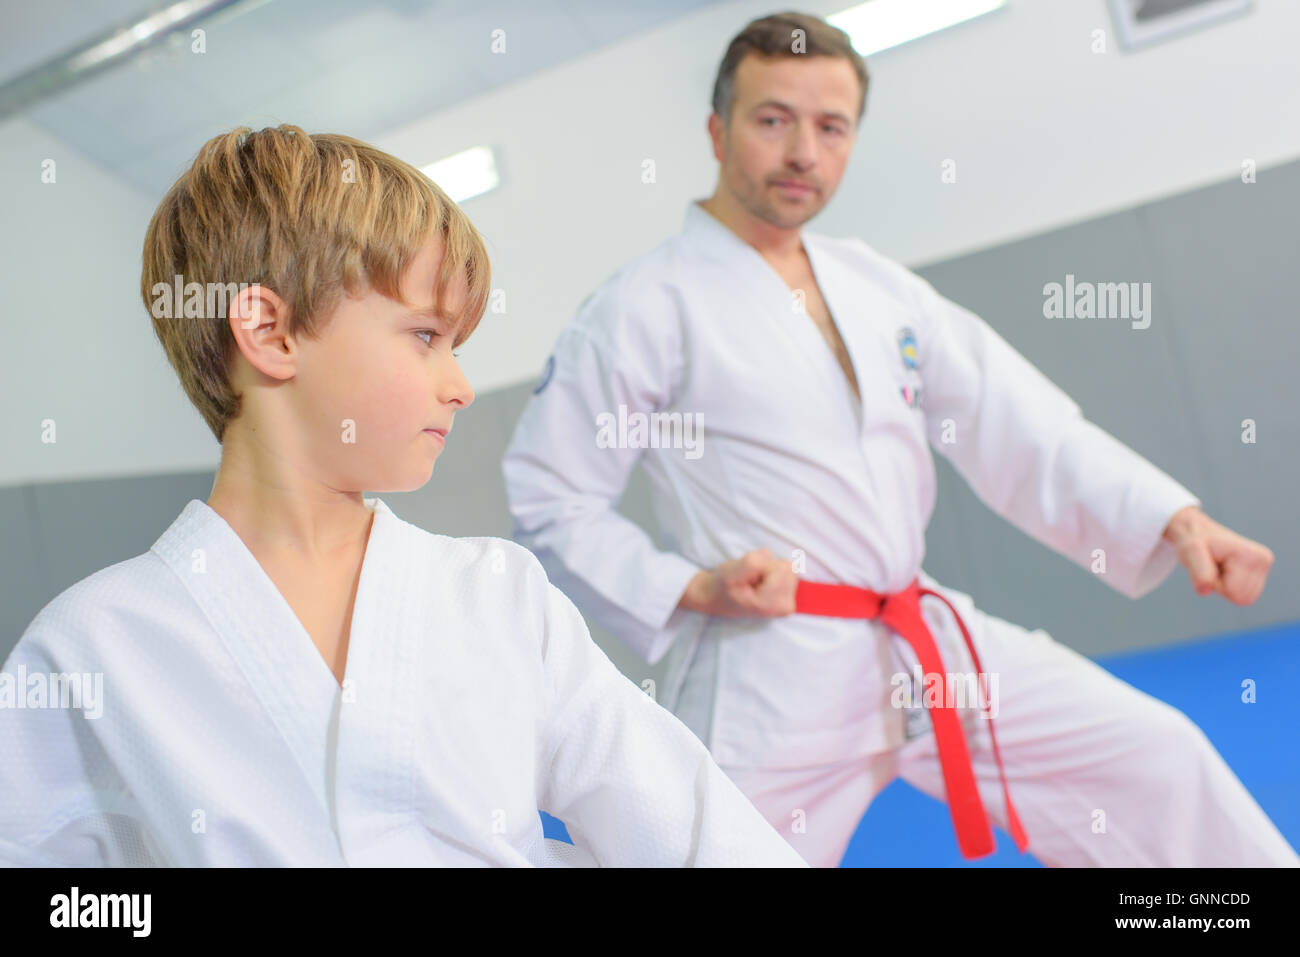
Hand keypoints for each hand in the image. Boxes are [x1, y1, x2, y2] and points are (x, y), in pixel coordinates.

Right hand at [677, 548, 797, 617]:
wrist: (717, 598)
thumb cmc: (723, 586)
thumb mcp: (730, 573)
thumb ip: (751, 563)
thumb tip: (769, 554)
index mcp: (773, 604)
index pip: (781, 568)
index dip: (762, 566)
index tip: (748, 579)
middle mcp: (786, 606)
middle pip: (788, 568)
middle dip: (767, 568)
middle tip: (751, 579)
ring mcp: (788, 603)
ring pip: (788, 568)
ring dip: (769, 570)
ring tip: (754, 581)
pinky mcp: (788, 596)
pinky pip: (788, 572)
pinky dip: (773, 572)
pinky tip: (761, 583)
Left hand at [1162, 506, 1273, 604]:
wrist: (1199, 532)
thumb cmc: (1194, 541)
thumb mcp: (1190, 552)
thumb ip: (1198, 571)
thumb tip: (1205, 591)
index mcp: (1253, 555)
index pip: (1234, 593)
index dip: (1216, 583)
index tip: (1210, 564)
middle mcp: (1264, 560)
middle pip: (1242, 599)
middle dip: (1222, 586)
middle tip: (1213, 565)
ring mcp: (1264, 567)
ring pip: (1243, 599)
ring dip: (1225, 586)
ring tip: (1219, 565)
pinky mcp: (1260, 572)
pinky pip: (1244, 595)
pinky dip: (1230, 586)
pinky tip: (1225, 569)